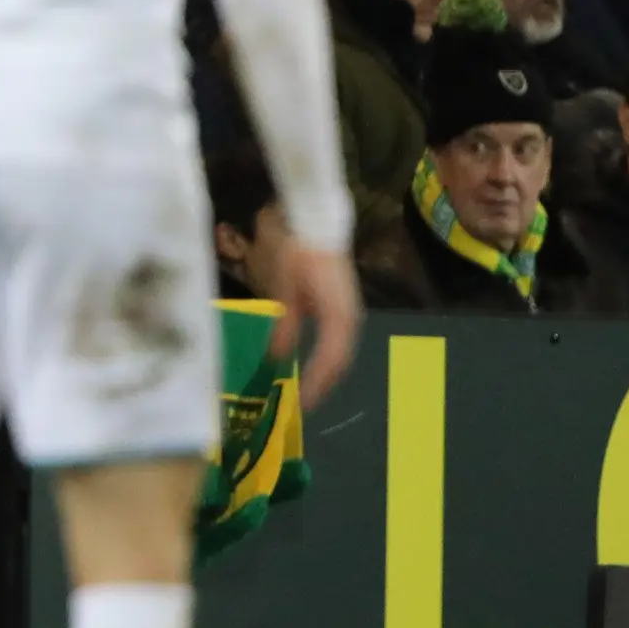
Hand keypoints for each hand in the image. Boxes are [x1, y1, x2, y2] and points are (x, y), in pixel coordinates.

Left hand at [271, 240, 362, 413]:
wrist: (316, 223)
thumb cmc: (299, 253)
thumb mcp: (285, 289)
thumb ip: (285, 324)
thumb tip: (279, 357)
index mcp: (339, 316)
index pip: (331, 361)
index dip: (317, 384)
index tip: (301, 404)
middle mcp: (349, 320)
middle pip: (338, 362)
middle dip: (322, 384)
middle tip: (302, 404)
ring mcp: (348, 314)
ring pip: (338, 354)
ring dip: (324, 374)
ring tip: (305, 392)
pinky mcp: (341, 309)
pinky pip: (334, 342)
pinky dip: (323, 358)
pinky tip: (308, 366)